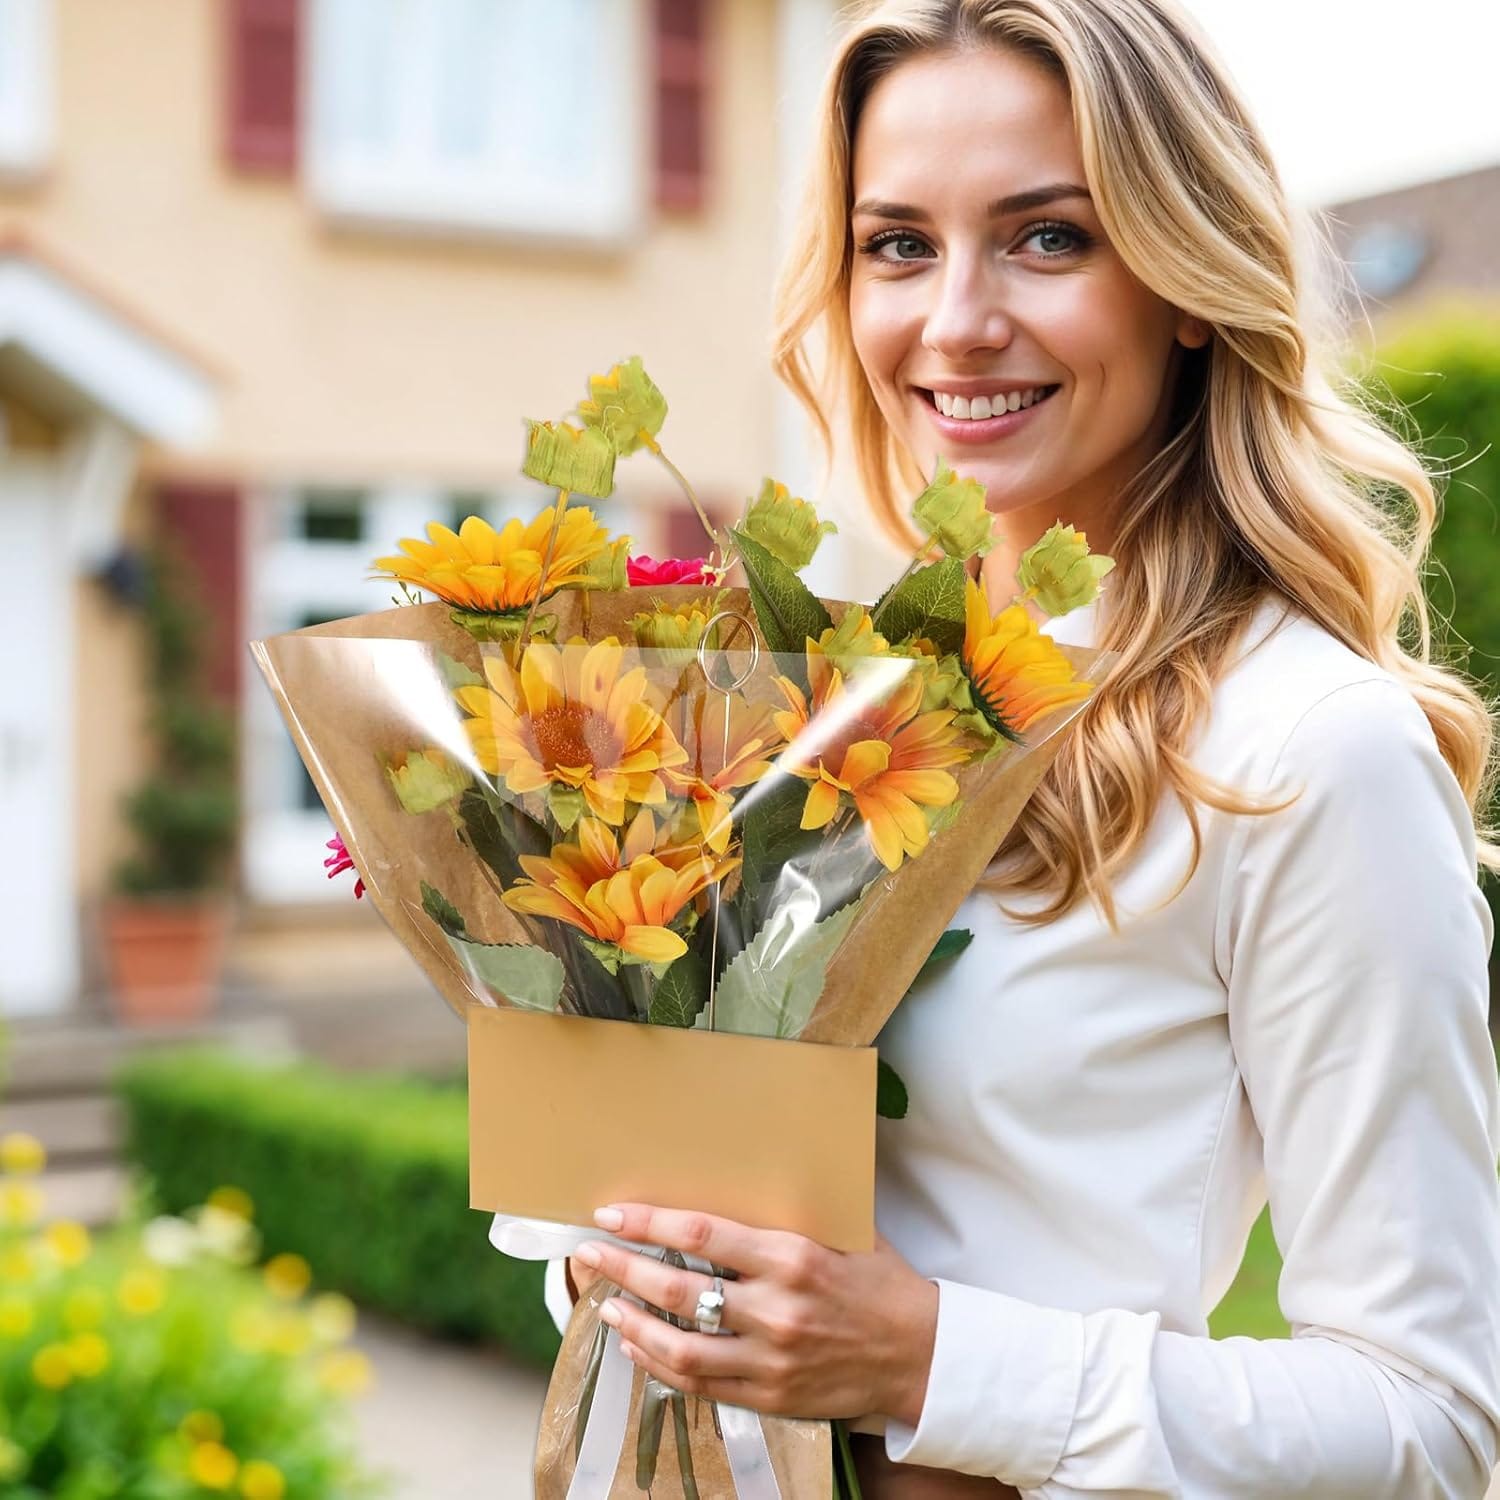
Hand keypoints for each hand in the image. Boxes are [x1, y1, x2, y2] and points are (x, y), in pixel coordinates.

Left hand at [571, 1203, 937, 1424]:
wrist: (921, 1355)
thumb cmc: (881, 1281)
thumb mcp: (843, 1231)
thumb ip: (790, 1212)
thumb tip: (740, 1173)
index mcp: (792, 1257)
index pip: (702, 1235)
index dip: (648, 1224)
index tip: (612, 1214)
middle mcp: (776, 1309)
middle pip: (678, 1291)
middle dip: (623, 1270)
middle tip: (588, 1254)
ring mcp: (771, 1359)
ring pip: (680, 1348)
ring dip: (632, 1326)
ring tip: (604, 1305)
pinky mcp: (771, 1397)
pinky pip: (702, 1385)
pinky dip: (661, 1367)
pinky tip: (639, 1349)